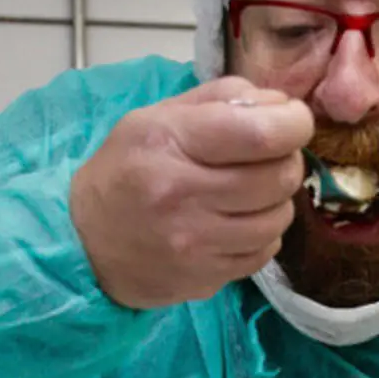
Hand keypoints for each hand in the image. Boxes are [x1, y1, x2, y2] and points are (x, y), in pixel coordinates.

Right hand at [71, 77, 314, 309]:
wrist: (84, 241)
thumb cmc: (127, 167)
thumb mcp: (159, 115)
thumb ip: (222, 99)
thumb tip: (281, 105)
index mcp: (171, 142)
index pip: (262, 133)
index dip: (294, 123)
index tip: (293, 120)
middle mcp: (182, 195)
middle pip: (278, 176)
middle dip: (287, 159)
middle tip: (272, 156)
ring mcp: (194, 243)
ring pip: (278, 218)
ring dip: (277, 200)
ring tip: (254, 190)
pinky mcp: (204, 278)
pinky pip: (264, 252)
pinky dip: (263, 233)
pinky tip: (240, 222)